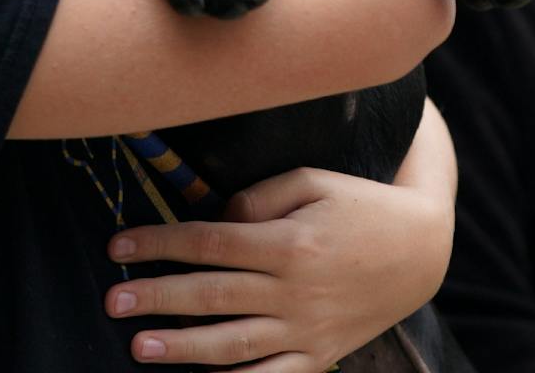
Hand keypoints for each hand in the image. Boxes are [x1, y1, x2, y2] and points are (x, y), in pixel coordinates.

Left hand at [104, 103, 456, 367]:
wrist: (421, 251)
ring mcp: (308, 329)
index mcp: (292, 241)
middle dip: (159, 297)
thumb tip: (216, 223)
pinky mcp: (320, 353)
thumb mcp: (315, 181)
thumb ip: (260, 199)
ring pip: (235, 344)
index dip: (160, 243)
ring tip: (140, 346)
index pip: (211, 243)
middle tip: (112, 301)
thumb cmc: (362, 206)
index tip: (119, 246)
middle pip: (214, 295)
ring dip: (183, 347)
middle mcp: (296, 290)